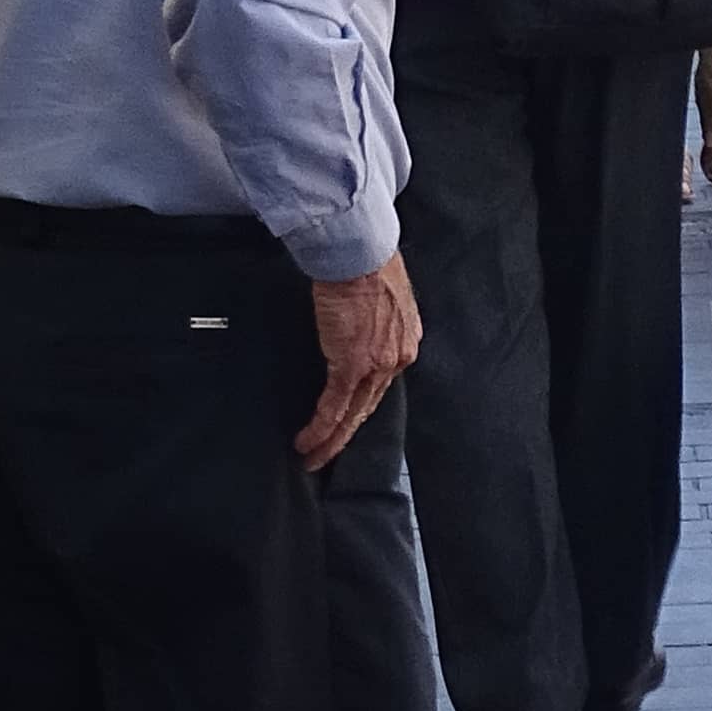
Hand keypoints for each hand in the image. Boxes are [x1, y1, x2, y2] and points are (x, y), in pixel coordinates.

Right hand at [298, 253, 420, 468]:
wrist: (359, 253)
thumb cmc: (365, 261)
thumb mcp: (380, 293)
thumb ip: (372, 315)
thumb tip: (355, 320)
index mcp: (404, 340)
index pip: (383, 382)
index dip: (363, 404)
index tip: (347, 418)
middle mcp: (397, 358)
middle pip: (369, 406)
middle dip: (347, 433)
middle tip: (328, 453)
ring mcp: (375, 366)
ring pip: (353, 415)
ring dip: (332, 441)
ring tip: (313, 457)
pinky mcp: (351, 366)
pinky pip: (334, 408)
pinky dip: (320, 430)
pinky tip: (307, 442)